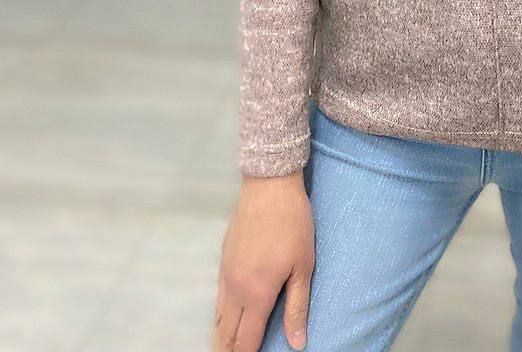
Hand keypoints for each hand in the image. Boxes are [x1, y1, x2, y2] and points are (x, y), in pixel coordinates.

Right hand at [212, 171, 315, 351]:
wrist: (269, 186)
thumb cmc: (293, 224)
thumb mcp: (303, 266)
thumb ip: (297, 307)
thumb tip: (297, 343)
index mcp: (256, 294)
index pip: (245, 341)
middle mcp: (235, 289)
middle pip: (225, 334)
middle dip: (227, 351)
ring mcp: (226, 274)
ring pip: (218, 317)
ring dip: (220, 337)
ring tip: (224, 349)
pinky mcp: (223, 260)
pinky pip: (218, 298)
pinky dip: (220, 316)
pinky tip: (225, 319)